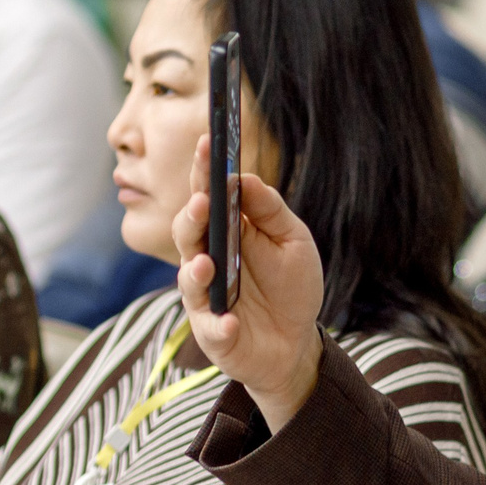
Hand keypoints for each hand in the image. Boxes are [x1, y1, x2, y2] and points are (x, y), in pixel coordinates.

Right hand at [172, 135, 326, 431]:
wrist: (297, 343)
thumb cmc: (291, 287)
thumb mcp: (293, 241)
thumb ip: (270, 210)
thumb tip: (243, 178)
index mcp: (225, 230)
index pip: (207, 194)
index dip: (203, 169)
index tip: (207, 142)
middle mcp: (207, 258)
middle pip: (188, 232)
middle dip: (191, 217)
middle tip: (202, 203)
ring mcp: (205, 296)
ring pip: (188, 279)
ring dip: (195, 270)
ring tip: (205, 264)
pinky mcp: (213, 332)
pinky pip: (210, 328)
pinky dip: (219, 325)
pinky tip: (231, 322)